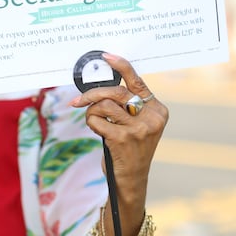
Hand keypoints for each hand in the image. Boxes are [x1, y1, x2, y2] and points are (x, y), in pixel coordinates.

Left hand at [71, 52, 168, 234]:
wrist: (131, 179)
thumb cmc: (129, 147)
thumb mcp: (136, 124)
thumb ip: (127, 105)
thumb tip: (100, 86)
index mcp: (157, 110)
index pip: (138, 82)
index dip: (122, 66)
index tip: (106, 56)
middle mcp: (152, 118)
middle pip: (116, 92)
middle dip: (93, 94)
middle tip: (78, 100)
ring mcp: (139, 129)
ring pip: (104, 105)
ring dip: (91, 111)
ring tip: (92, 120)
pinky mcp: (123, 139)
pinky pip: (97, 120)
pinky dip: (90, 122)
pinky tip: (95, 129)